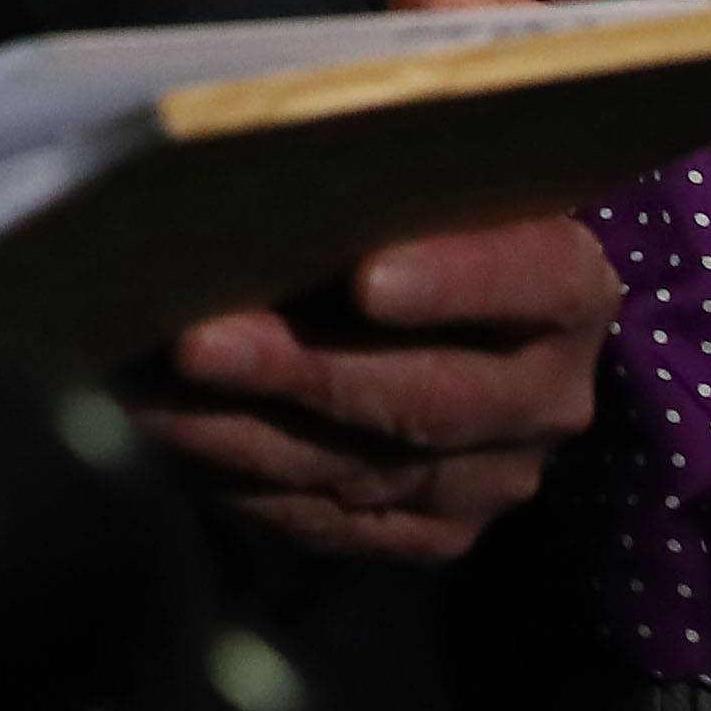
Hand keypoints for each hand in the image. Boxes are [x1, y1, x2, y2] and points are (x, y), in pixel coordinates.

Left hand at [135, 214, 622, 560]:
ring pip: (364, 470)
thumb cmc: (410, 216)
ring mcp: (493, 476)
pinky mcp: (434, 533)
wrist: (451, 319)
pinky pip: (333, 521)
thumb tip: (246, 177)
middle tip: (197, 343)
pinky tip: (171, 438)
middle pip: (431, 398)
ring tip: (144, 393)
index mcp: (565, 286)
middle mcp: (545, 393)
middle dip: (302, 372)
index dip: (455, 281)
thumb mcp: (413, 181)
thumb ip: (370, 180)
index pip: (532, 280)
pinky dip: (241, 481)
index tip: (367, 277)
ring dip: (240, 434)